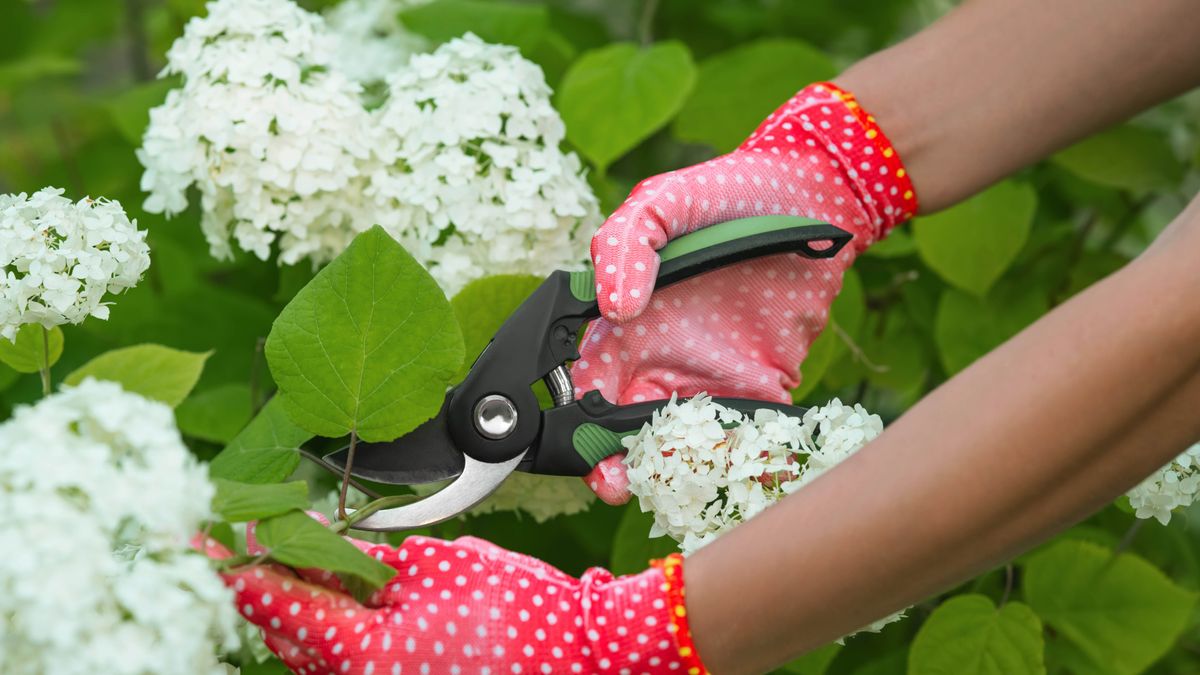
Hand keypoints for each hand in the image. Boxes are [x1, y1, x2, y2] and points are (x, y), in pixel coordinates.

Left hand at [206, 527, 704, 674]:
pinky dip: (326, 628)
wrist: (580, 654)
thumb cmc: (520, 612)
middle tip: (229, 540)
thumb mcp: (442, 567)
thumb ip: (377, 563)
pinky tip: (324, 595)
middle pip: (286, 633)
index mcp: (365, 652)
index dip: (241, 566)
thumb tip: (333, 553)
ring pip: (309, 653)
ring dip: (291, 606)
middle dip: (260, 584)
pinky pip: (342, 663)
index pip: (284, 603)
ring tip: (272, 560)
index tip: (203, 539)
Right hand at [574, 82, 917, 503]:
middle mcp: (659, 360)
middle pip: (625, 429)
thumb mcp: (659, 203)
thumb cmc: (726, 193)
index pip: (586, 386)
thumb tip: (614, 309)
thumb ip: (622, 247)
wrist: (815, 195)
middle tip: (618, 483)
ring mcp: (710, 377)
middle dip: (615, 464)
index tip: (582, 446)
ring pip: (679, 443)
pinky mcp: (762, 388)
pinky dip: (737, 459)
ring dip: (670, 470)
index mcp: (623, 325)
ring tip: (670, 483)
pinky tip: (733, 471)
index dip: (577, 421)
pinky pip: (744, 436)